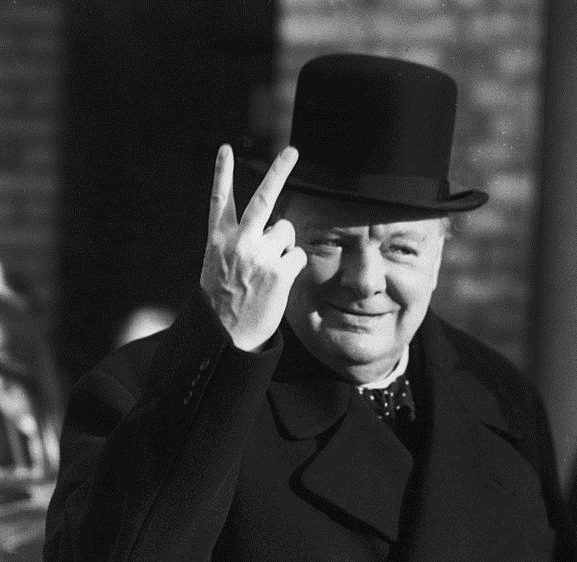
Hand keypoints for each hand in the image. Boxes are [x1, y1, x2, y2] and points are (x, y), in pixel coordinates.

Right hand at [200, 145, 306, 351]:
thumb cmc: (223, 304)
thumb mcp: (217, 267)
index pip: (219, 199)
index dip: (222, 173)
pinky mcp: (279, 271)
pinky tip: (279, 282)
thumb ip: (238, 243)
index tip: (225, 149)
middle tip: (292, 151)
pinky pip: (298, 255)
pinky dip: (293, 266)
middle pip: (263, 198)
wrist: (225, 336)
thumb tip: (274, 229)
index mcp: (218, 240)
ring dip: (284, 246)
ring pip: (286, 230)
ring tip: (269, 269)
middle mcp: (239, 241)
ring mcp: (260, 255)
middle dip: (279, 171)